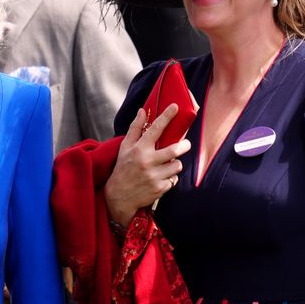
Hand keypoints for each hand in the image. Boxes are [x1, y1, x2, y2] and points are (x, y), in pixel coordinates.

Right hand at [104, 104, 190, 225]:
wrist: (119, 196)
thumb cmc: (123, 168)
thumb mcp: (125, 147)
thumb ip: (135, 129)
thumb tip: (142, 111)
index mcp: (139, 149)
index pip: (155, 129)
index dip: (167, 116)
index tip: (175, 107)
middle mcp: (147, 162)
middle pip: (174, 150)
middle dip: (184, 145)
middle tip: (185, 144)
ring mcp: (154, 176)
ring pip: (177, 165)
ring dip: (175, 164)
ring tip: (167, 165)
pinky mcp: (160, 188)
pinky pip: (174, 179)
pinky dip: (170, 178)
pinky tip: (161, 178)